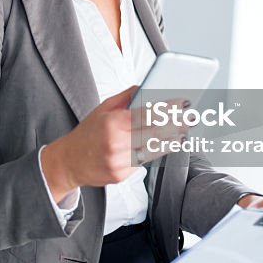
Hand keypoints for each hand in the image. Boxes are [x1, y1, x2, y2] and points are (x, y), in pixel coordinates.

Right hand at [40, 86, 190, 202]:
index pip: (147, 114)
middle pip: (155, 133)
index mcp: (112, 123)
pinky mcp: (121, 176)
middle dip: (178, 124)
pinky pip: (143, 162)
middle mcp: (116, 144)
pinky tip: (168, 145)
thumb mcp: (103, 109)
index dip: (169, 108)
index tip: (184, 102)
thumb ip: (126, 98)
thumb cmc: (88, 133)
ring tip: (185, 132)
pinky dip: (156, 153)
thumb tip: (147, 86)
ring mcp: (119, 162)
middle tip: (193, 117)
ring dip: (172, 140)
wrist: (69, 162)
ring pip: (153, 151)